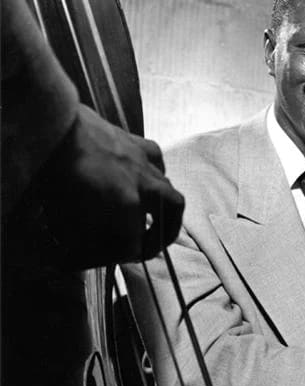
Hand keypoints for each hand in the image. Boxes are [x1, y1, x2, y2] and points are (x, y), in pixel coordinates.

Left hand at [39, 105, 184, 268]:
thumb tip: (77, 254)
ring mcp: (142, 160)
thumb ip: (82, 237)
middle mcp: (142, 182)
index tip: (112, 258)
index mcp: (126, 203)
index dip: (123, 255)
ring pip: (168, 185)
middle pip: (171, 210)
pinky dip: (154, 174)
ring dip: (164, 206)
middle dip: (164, 233)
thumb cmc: (54, 171)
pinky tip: (145, 178)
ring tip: (155, 217)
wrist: (52, 126)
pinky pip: (156, 160)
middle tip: (150, 246)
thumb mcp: (64, 214)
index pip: (135, 242)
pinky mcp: (135, 141)